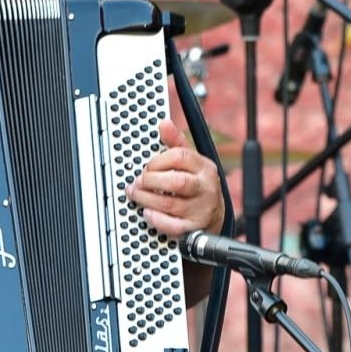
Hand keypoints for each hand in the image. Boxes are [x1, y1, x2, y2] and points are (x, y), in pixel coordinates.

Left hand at [127, 119, 224, 238]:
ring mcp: (200, 209)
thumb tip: (164, 124)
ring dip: (147, 199)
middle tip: (139, 182)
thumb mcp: (191, 162)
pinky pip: (173, 226)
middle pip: (177, 182)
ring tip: (136, 195)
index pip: (181, 157)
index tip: (148, 166)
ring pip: (171, 204)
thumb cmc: (197, 184)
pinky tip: (148, 213)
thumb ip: (176, 143)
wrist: (214, 216)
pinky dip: (157, 220)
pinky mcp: (193, 228)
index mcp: (204, 168)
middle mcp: (205, 188)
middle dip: (151, 181)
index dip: (158, 161)